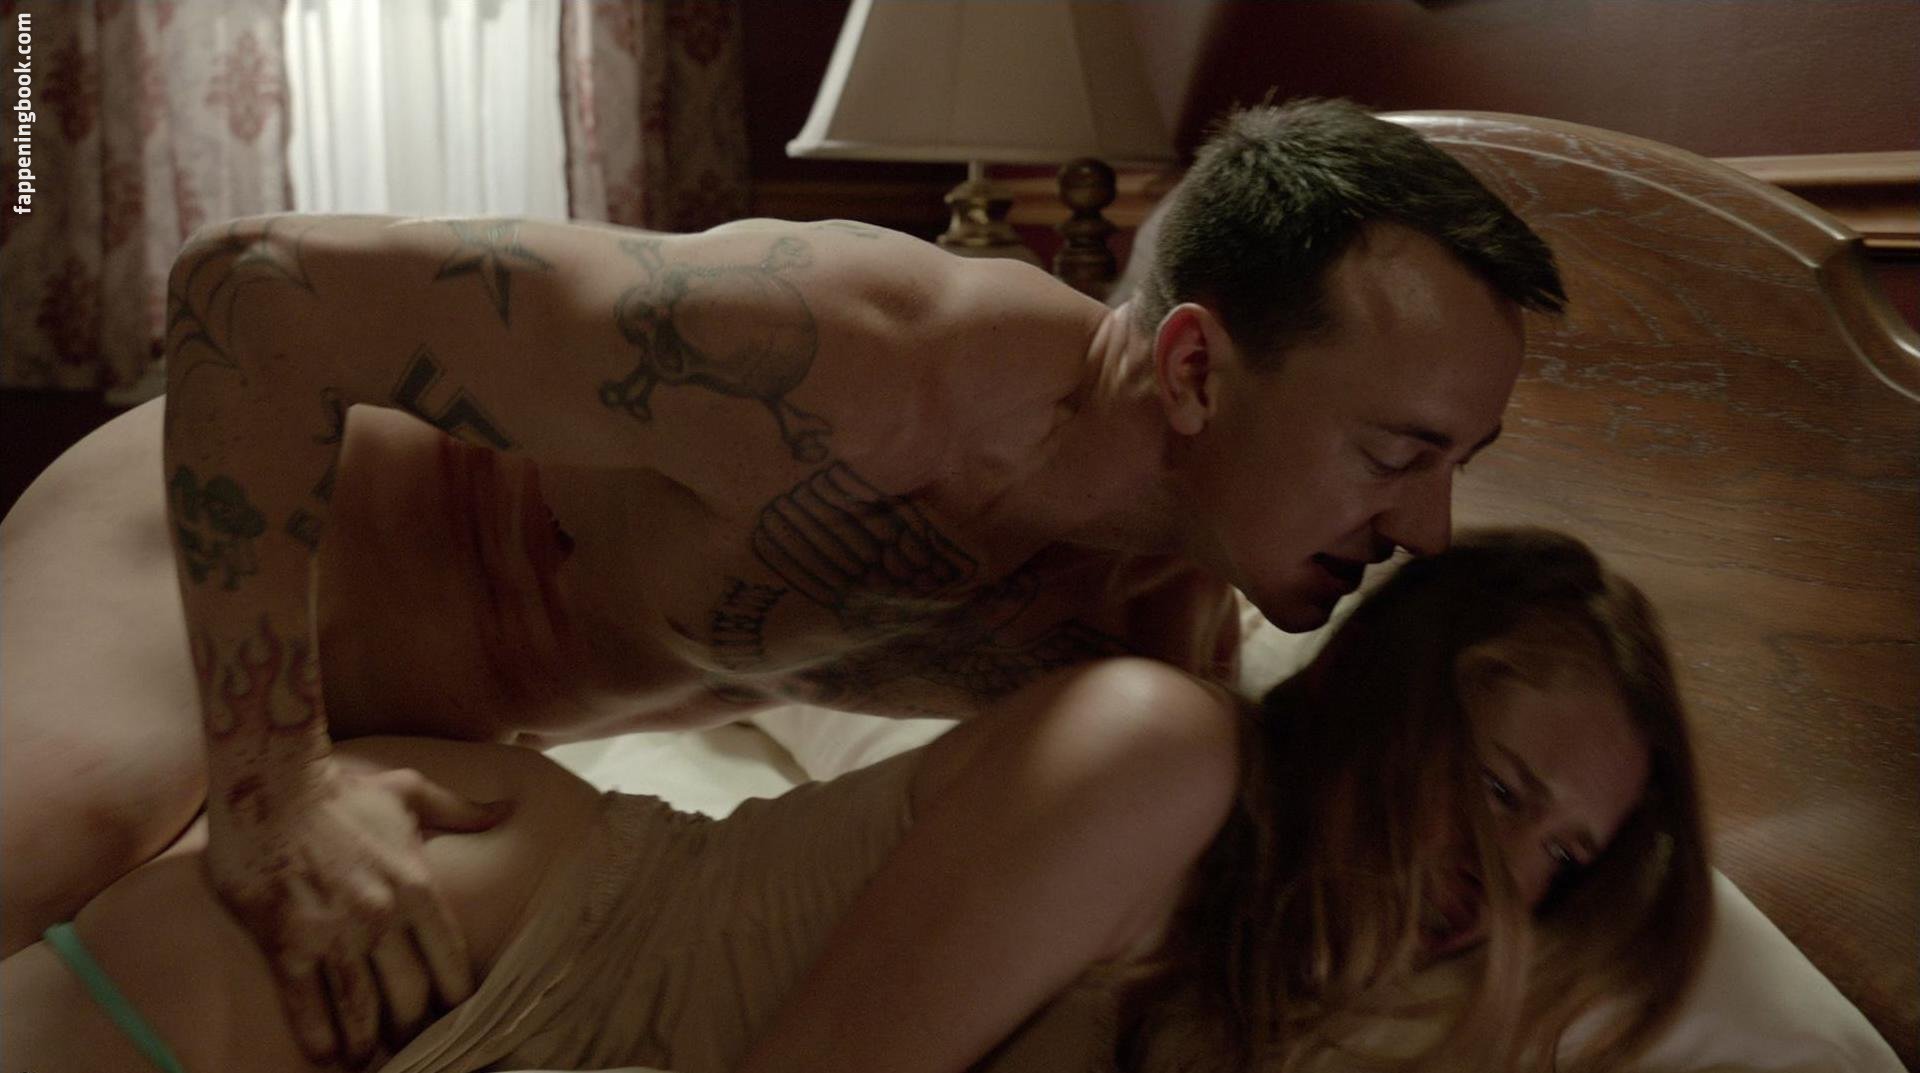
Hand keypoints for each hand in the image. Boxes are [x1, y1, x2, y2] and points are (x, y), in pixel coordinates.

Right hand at [203, 758, 509, 1064]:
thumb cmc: (341, 791)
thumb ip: (461, 809)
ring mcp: (334, 933)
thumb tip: (506, 809)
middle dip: (412, 1028)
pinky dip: (318, 1036)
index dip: (454, 998)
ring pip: (360, 1007)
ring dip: (368, 1043)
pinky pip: (306, 1002)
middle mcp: (382, 916)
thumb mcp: (410, 791)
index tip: (454, 1019)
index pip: (450, 960)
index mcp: (417, 886)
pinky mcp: (286, 941)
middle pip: (409, 995)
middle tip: (412, 1048)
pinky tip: (326, 1057)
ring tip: (370, 1061)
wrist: (270, 783)